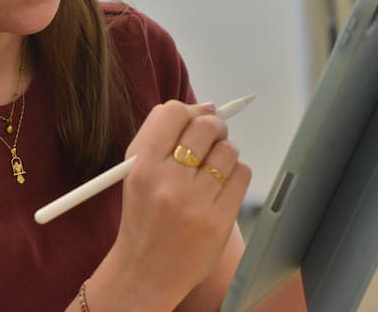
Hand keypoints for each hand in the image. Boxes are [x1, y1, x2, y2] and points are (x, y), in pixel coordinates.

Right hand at [87, 100, 250, 310]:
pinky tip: (220, 187)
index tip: (194, 119)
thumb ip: (162, 134)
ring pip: (228, 150)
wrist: (146, 271)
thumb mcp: (135, 171)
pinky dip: (235, 175)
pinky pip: (242, 175)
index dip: (189, 111)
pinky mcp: (219, 220)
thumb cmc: (143, 214)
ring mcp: (195, 203)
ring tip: (212, 169)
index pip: (173, 112)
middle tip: (211, 138)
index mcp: (142, 166)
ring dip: (225, 153)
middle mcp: (168, 182)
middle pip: (206, 127)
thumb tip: (207, 106)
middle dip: (213, 127)